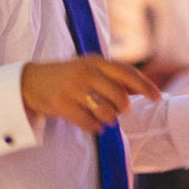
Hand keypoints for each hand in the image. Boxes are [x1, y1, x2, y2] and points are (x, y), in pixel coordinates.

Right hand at [22, 55, 159, 133]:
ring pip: (106, 112)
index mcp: (95, 61)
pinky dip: (94, 127)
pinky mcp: (61, 105)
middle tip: (117, 110)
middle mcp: (85, 73)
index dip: (145, 86)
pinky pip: (89, 123)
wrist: (32, 82)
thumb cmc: (68, 76)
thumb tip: (143, 87)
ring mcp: (73, 89)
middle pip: (119, 97)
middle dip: (122, 108)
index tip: (157, 97)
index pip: (127, 73)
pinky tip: (91, 122)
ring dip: (109, 119)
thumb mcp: (90, 68)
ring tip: (103, 117)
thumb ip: (114, 76)